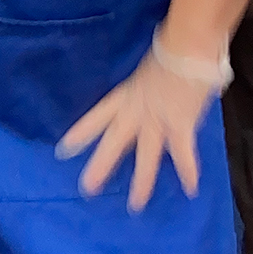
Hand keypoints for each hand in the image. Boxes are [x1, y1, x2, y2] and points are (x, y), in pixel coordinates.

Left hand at [57, 33, 226, 210]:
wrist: (186, 48)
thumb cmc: (169, 52)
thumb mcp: (146, 71)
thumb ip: (145, 88)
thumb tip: (152, 97)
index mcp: (125, 96)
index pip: (96, 117)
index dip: (80, 134)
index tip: (62, 151)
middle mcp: (136, 112)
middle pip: (113, 142)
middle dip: (100, 166)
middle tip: (86, 189)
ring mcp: (157, 121)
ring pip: (145, 156)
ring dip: (141, 183)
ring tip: (135, 205)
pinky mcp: (180, 126)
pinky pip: (183, 154)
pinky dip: (188, 172)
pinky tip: (190, 191)